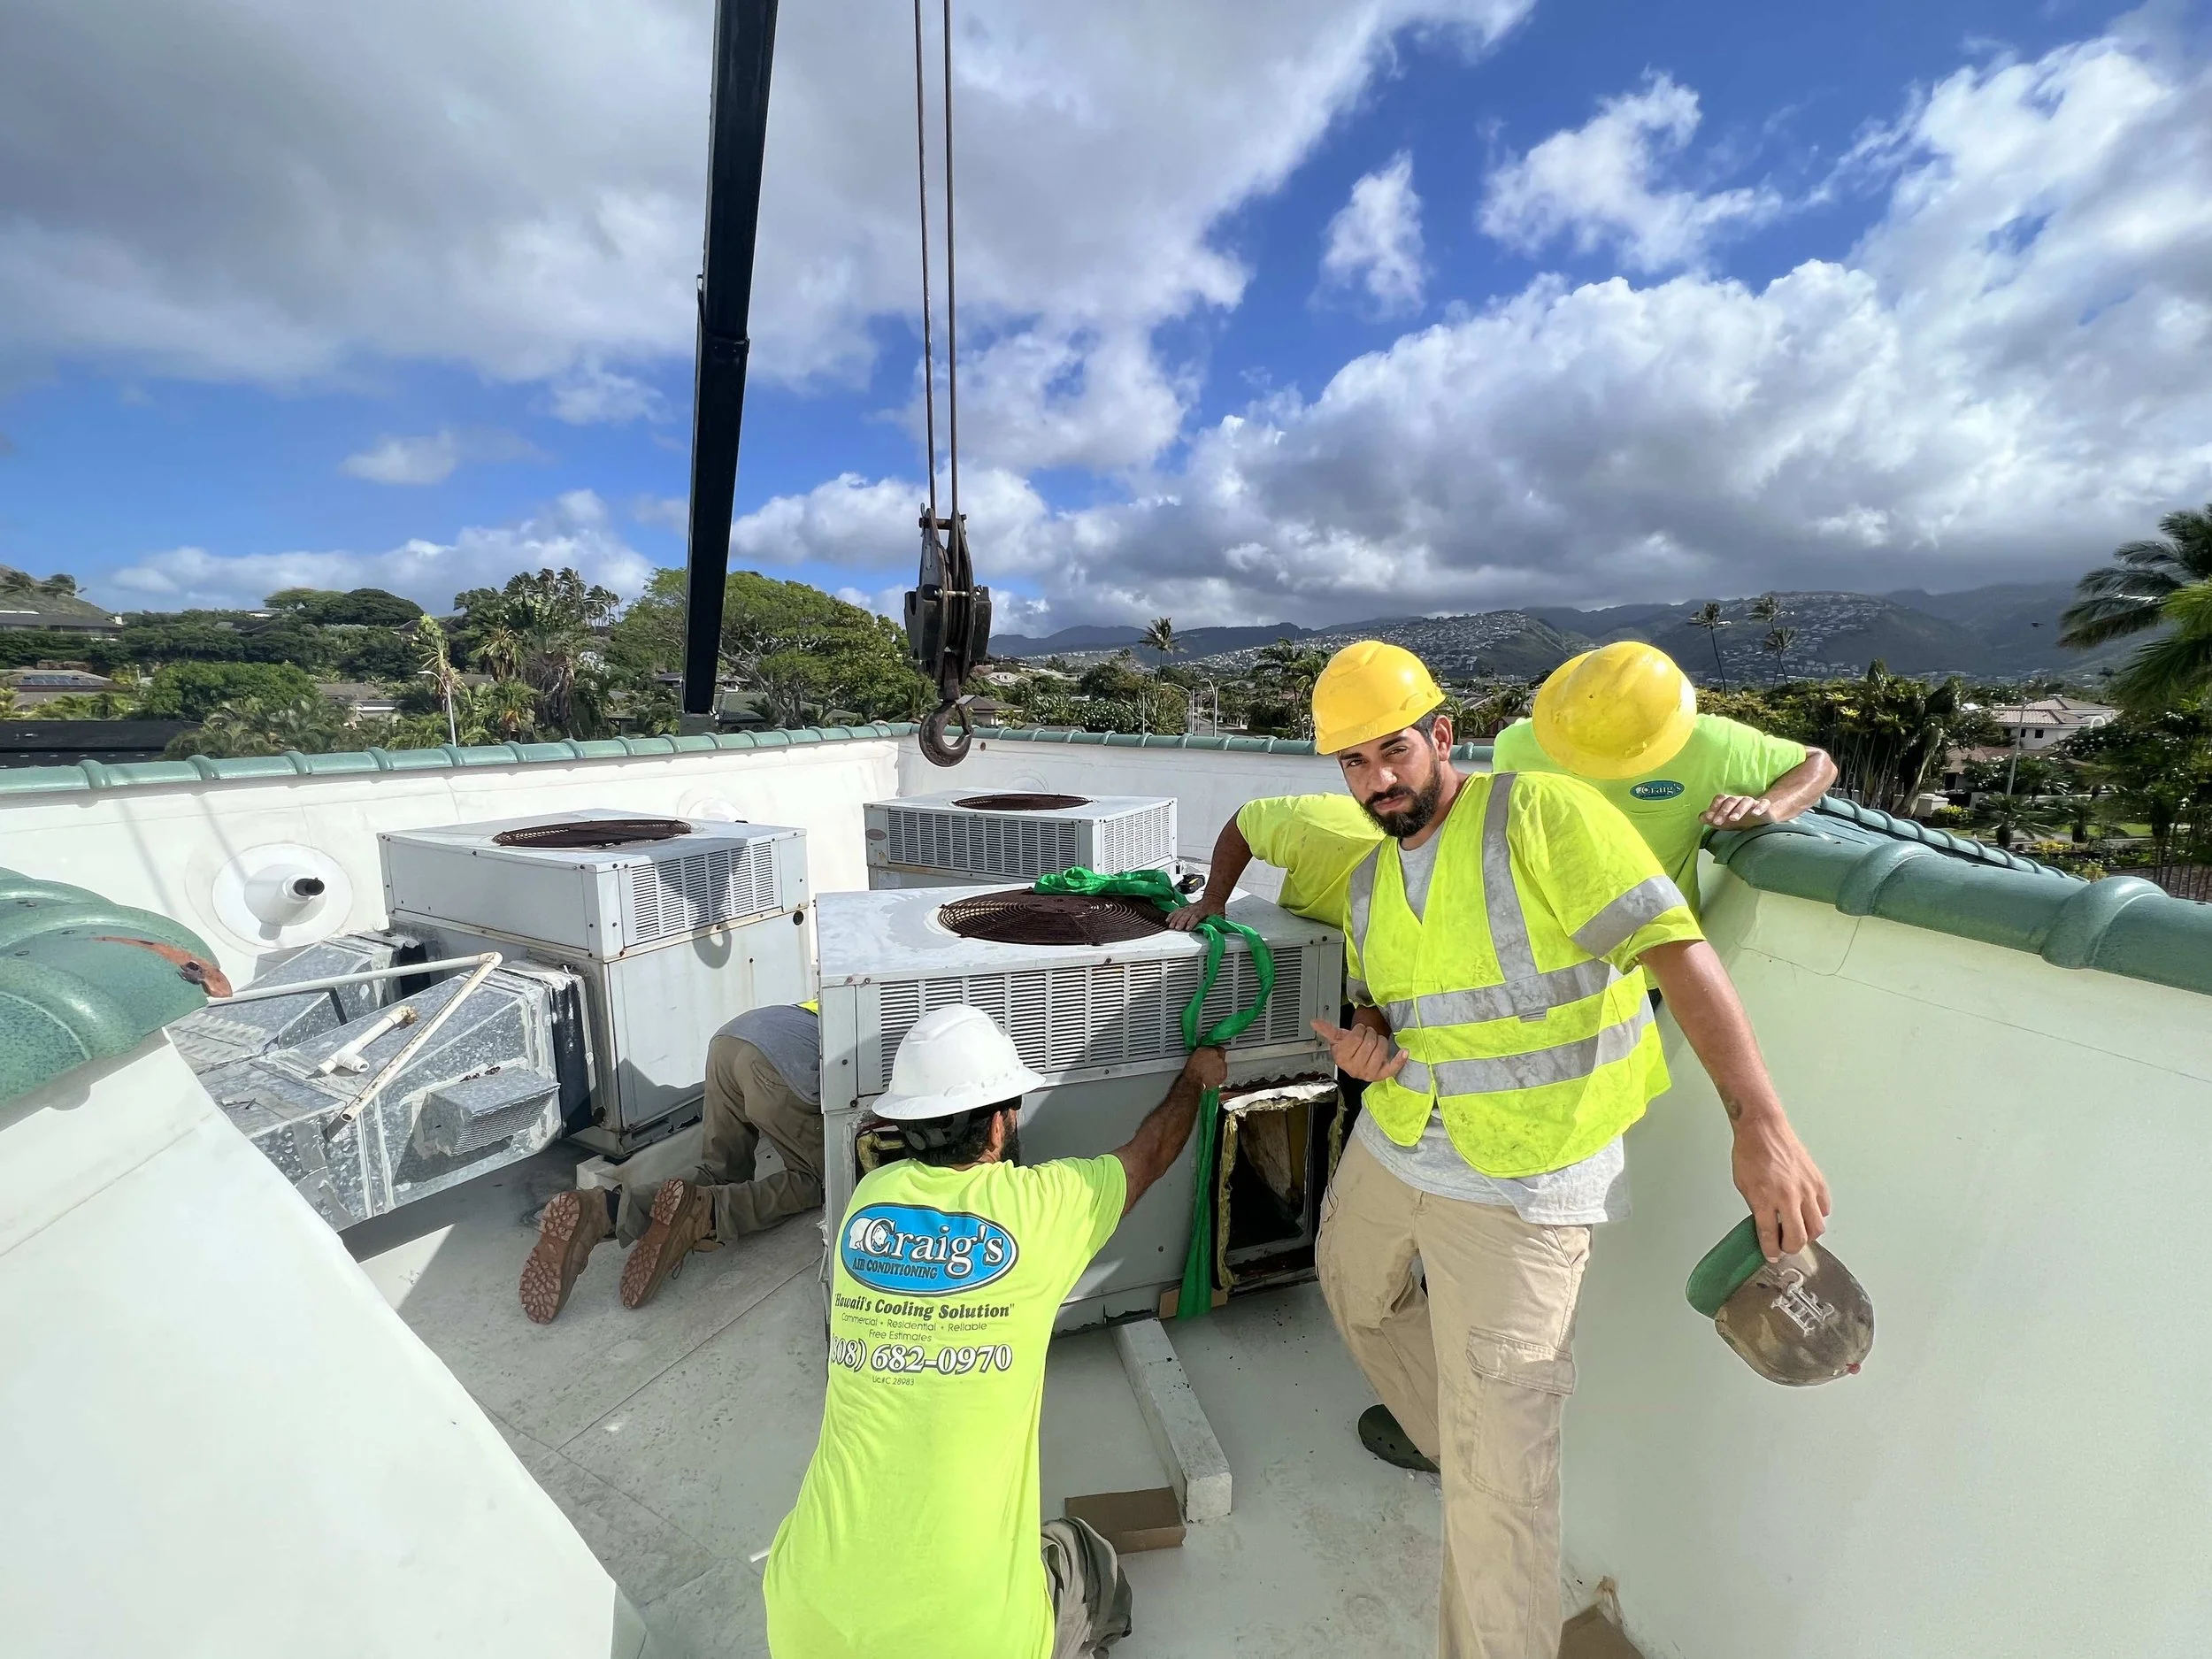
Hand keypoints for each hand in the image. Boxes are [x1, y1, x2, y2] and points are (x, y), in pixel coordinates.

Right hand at [1166, 900, 1222, 932]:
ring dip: (1175, 919)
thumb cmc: (1216, 908)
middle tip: (1177, 928)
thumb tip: (1215, 931)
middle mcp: (1195, 908)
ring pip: (1181, 912)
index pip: (1196, 916)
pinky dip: (1172, 915)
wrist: (1213, 898)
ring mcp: (1189, 908)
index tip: (1187, 928)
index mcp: (1204, 910)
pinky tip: (1168, 920)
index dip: (1191, 922)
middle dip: (1181, 921)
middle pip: (1186, 914)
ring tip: (1171, 925)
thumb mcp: (1220, 915)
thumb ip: (1217, 923)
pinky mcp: (1185, 908)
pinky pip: (1177, 911)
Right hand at [1184, 1046, 1227, 1090]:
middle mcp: (1219, 1058)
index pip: (1219, 1049)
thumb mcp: (1196, 1054)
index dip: (1216, 1051)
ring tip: (1210, 1070)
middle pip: (1222, 1057)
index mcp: (1213, 1051)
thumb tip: (1207, 1049)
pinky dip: (1219, 1074)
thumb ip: (1205, 1050)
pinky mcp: (1223, 1076)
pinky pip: (1223, 1073)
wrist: (1194, 1080)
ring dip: (1218, 1067)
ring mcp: (1222, 1067)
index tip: (1214, 1053)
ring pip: (1223, 1065)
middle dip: (1217, 1059)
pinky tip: (1212, 1075)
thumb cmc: (1193, 1069)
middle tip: (1210, 1063)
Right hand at [1310, 1019, 1408, 1082]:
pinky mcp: (1382, 1075)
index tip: (1358, 1032)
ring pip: (1381, 1048)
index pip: (1356, 1036)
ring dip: (1381, 1040)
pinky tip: (1404, 1052)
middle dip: (1370, 1034)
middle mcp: (1354, 1068)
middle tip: (1367, 1036)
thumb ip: (1328, 1030)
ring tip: (1376, 1042)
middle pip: (1370, 1042)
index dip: (1359, 1030)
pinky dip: (1399, 1059)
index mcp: (1342, 1058)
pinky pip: (1393, 1067)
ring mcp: (1369, 1073)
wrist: (1356, 1062)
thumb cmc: (1349, 1049)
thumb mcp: (1338, 1039)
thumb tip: (1314, 1022)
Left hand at [1702, 793, 1773, 828]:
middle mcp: (1740, 800)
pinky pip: (1764, 804)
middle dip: (1723, 811)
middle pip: (1731, 800)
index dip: (1713, 807)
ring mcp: (1753, 803)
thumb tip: (1700, 817)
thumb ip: (1712, 819)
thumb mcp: (1725, 821)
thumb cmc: (1741, 820)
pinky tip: (1755, 813)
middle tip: (1717, 822)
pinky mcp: (1766, 807)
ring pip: (1746, 801)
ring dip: (1739, 809)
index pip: (1720, 799)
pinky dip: (1760, 807)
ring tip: (1733, 819)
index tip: (1708, 818)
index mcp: (1730, 802)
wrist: (1763, 820)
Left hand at [1730, 1111, 1831, 1259]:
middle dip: (1790, 1248)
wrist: (1764, 1129)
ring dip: (1807, 1235)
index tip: (1771, 1255)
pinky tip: (1807, 1212)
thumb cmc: (1750, 1153)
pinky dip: (1817, 1215)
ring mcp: (1806, 1189)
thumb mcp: (1743, 1185)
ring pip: (1817, 1228)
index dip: (1771, 1251)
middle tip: (1785, 1246)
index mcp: (1764, 1198)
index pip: (1770, 1235)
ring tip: (1797, 1231)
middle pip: (1798, 1238)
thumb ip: (1756, 1208)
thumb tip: (1766, 1227)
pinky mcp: (1817, 1182)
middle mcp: (1788, 1196)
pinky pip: (1824, 1209)